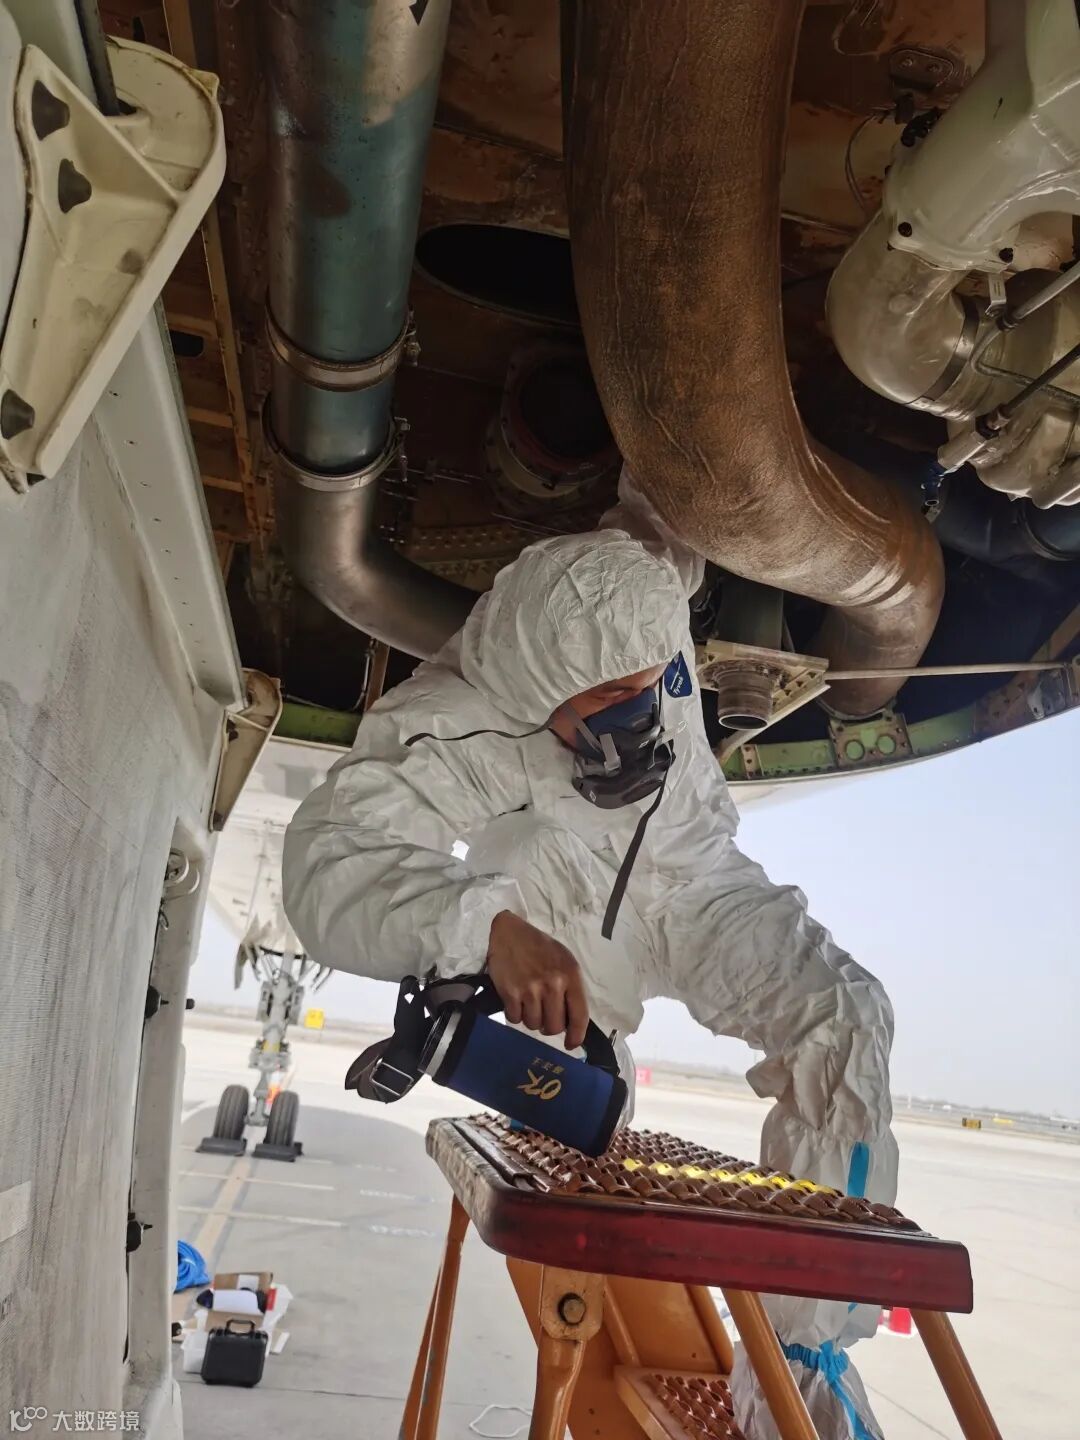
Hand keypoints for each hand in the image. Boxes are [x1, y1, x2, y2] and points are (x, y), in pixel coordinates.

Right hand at [486, 911, 589, 1050]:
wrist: (509, 932)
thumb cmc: (540, 948)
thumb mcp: (564, 962)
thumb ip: (571, 989)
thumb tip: (573, 1022)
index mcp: (570, 975)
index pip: (580, 1016)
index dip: (577, 1036)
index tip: (572, 1044)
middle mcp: (552, 984)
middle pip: (554, 1027)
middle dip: (549, 1026)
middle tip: (544, 1015)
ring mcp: (530, 989)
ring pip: (534, 1025)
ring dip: (531, 1019)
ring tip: (529, 1003)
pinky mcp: (510, 993)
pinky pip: (515, 1019)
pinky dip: (515, 1014)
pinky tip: (516, 1000)